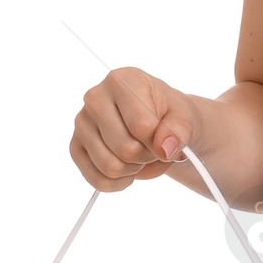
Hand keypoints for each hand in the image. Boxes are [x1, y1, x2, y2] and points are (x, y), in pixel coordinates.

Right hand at [70, 65, 198, 190]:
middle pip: (126, 150)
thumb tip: (165, 148)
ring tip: (144, 154)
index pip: (142, 126)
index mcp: (122, 81)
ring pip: (111, 168)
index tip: (168, 135)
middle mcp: (95, 98)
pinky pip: (99, 181)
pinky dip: (121, 182)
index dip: (161, 142)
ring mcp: (82, 123)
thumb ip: (180, 129)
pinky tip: (131, 167)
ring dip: (136, 170)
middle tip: (156, 147)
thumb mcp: (186, 116)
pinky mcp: (76, 147)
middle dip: (149, 157)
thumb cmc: (170, 115)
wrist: (161, 122)